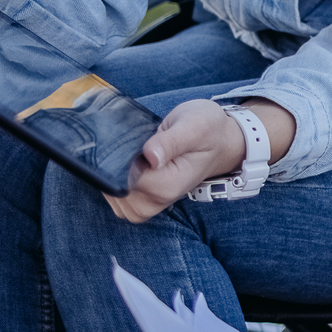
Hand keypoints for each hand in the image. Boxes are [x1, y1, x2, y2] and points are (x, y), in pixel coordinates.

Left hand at [110, 98, 296, 223]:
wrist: (222, 142)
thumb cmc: (209, 131)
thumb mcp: (194, 126)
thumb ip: (171, 141)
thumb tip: (150, 156)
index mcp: (167, 185)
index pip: (122, 178)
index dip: (118, 157)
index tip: (130, 139)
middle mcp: (156, 201)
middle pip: (112, 189)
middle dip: (112, 164)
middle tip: (133, 141)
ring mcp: (148, 205)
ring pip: (110, 195)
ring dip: (112, 171)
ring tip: (133, 149)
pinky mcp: (142, 202)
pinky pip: (114, 197)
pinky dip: (113, 179)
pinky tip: (128, 161)